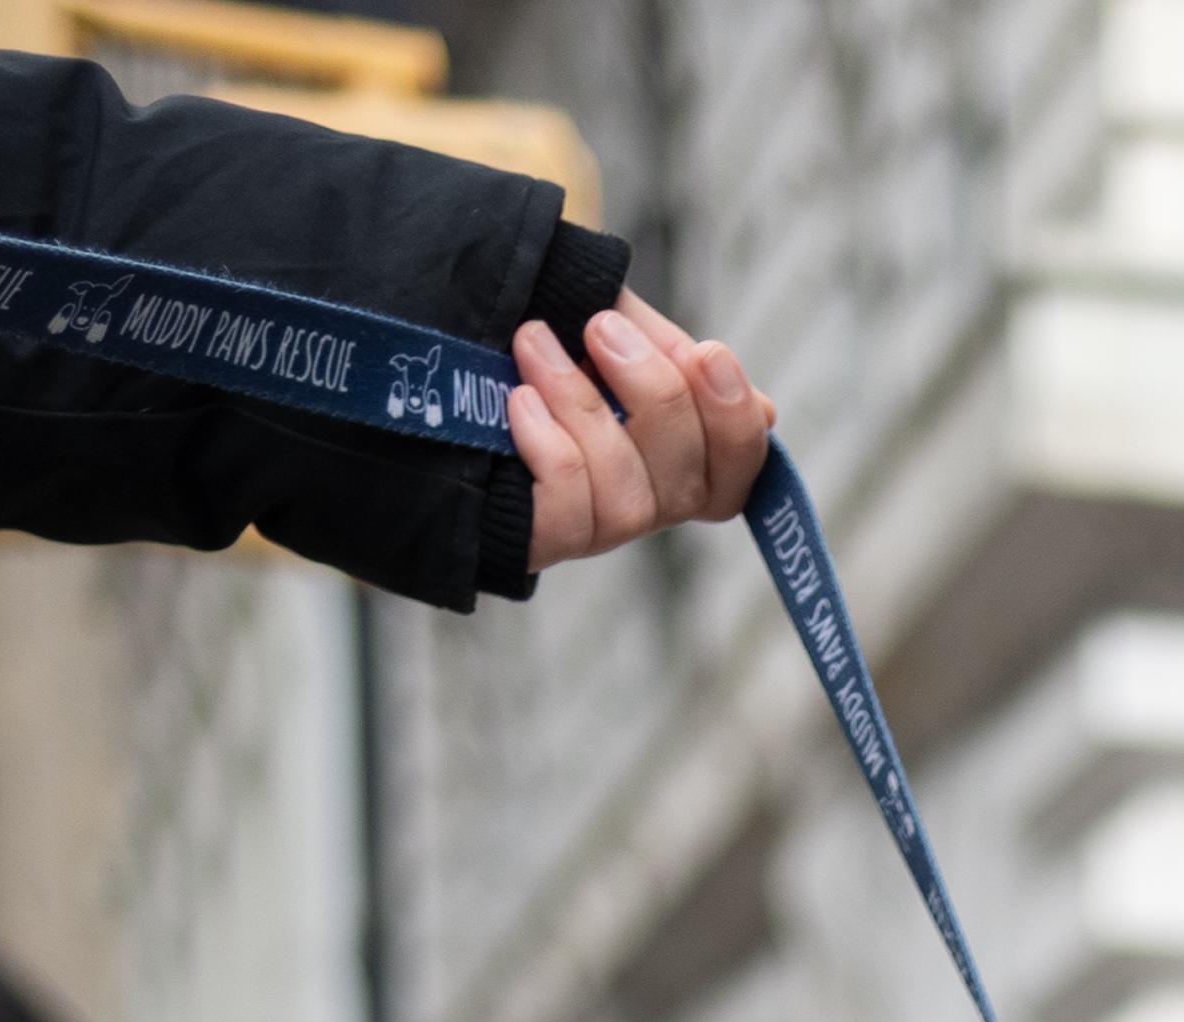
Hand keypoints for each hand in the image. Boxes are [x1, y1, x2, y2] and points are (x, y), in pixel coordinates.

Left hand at [509, 298, 774, 568]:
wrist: (417, 343)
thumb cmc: (522, 330)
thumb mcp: (602, 320)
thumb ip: (669, 351)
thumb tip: (766, 409)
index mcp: (673, 450)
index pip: (741, 471)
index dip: (738, 425)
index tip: (708, 352)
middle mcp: (645, 498)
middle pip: (694, 479)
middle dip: (657, 395)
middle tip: (600, 327)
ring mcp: (595, 525)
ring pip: (633, 497)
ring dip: (584, 407)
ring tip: (532, 342)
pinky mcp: (542, 539)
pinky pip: (574, 512)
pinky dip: (550, 447)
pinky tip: (516, 400)